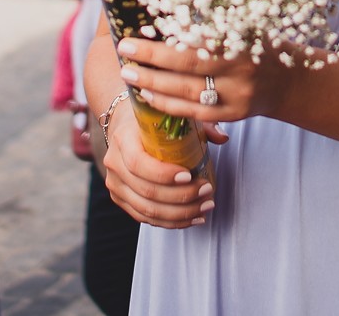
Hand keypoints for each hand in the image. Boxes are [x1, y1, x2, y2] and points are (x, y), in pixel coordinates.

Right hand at [100, 97, 225, 228]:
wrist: (124, 126)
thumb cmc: (152, 120)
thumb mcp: (172, 115)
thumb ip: (198, 124)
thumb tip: (223, 138)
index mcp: (123, 139)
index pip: (139, 164)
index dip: (164, 175)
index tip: (190, 175)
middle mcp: (114, 163)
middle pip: (147, 191)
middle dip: (181, 197)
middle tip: (207, 191)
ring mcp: (116, 184)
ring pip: (147, 210)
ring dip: (181, 213)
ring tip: (205, 206)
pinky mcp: (120, 199)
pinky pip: (145, 218)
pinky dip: (172, 222)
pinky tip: (193, 218)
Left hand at [115, 35, 298, 125]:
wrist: (287, 81)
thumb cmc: (256, 44)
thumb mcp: (242, 24)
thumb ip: (210, 17)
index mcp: (241, 40)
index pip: (198, 39)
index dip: (167, 37)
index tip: (138, 31)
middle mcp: (241, 69)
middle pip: (189, 67)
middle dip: (153, 60)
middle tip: (125, 51)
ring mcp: (237, 96)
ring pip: (188, 93)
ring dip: (154, 85)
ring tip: (129, 74)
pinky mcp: (232, 116)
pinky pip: (194, 113)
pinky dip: (169, 105)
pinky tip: (148, 96)